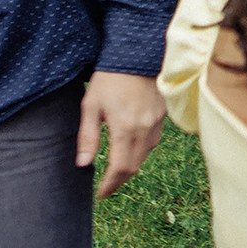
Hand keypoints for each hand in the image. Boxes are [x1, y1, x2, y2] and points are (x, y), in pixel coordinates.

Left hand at [77, 70, 165, 196]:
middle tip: (107, 186)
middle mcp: (144, 128)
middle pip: (134, 166)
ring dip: (131, 165)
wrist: (136, 53)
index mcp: (124, 128)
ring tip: (117, 168)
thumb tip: (83, 164)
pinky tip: (131, 146)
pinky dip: (141, 150)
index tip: (101, 194)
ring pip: (145, 154)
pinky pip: (153, 140)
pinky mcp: (162, 114)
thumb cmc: (109, 79)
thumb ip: (88, 137)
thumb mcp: (91, 106)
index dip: (110, 185)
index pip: (119, 168)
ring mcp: (156, 122)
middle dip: (120, 180)